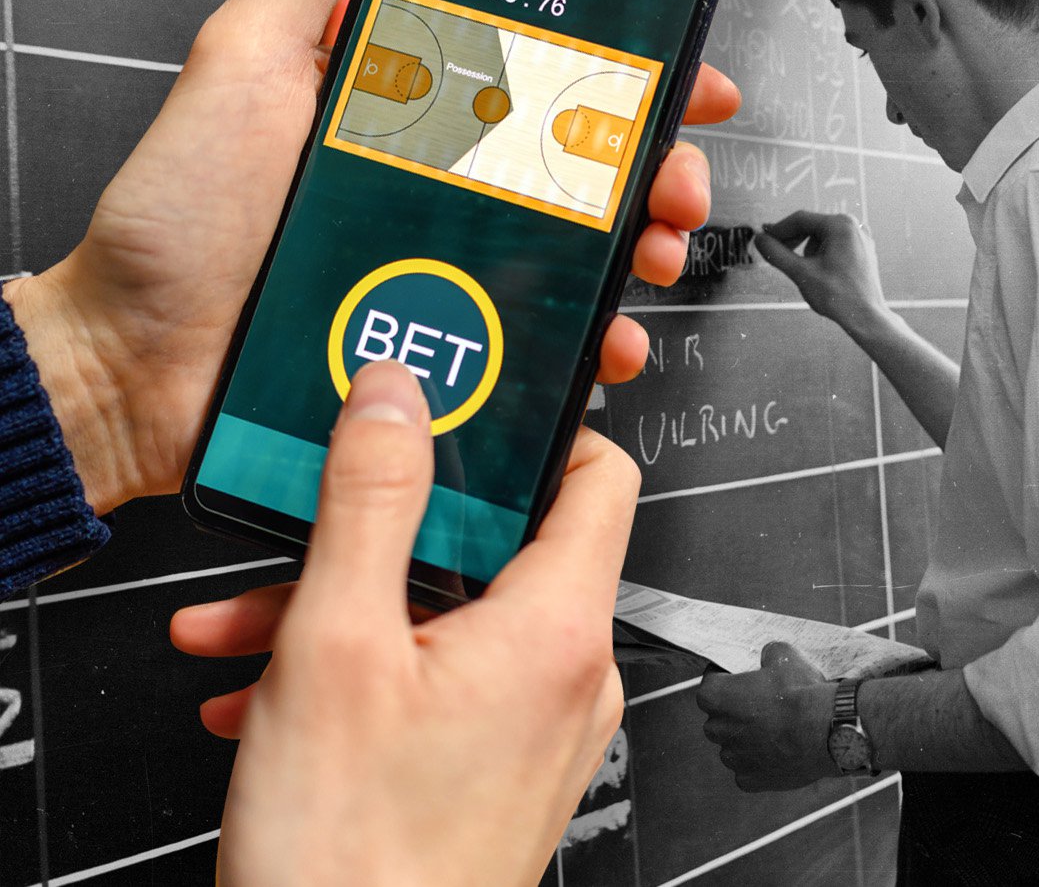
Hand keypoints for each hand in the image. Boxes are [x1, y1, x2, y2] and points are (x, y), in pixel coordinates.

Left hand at [2, 0, 741, 514]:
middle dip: (660, 164)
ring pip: (592, 249)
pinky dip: (600, 338)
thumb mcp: (244, 62)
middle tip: (674, 179)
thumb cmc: (174, 219)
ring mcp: (456, 263)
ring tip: (654, 253)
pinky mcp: (457, 338)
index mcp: (409, 102)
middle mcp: (445, 180)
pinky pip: (553, 338)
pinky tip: (609, 335)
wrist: (131, 365)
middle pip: (591, 159)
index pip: (544, 67)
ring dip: (649, 247)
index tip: (683, 71)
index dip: (630, 67)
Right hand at [167, 362, 634, 885]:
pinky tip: (266, 698)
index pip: (597, 473)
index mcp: (560, 628)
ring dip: (343, 613)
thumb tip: (398, 396)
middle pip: (497, 549)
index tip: (458, 410)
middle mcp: (573, 677)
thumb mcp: (337, 644)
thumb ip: (370, 503)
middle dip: (378, 538)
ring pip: (450, 623)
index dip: (530, 428)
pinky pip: (443, 689)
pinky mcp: (500, 774)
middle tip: (297, 536)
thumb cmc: (354, 856)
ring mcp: (541, 731)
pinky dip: (363, 677)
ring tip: (242, 635)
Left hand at [694, 642, 837, 790]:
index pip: (710, 684)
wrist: (825, 730)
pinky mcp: (749, 780)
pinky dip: (761, 762)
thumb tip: (769, 657)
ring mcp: (732, 757)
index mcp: (716, 696)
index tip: (741, 677)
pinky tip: (782, 751)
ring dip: (749, 738)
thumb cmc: (801, 693)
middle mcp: (717, 728)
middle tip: (763, 704)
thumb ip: (768, 655)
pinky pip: (749, 770)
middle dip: (736, 712)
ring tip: (778, 730)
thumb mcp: (785, 656)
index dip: (727, 679)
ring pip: (734, 746)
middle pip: (719, 718)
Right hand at [754, 208, 890, 333]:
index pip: (800, 219)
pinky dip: (821, 254)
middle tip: (776, 254)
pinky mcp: (863, 251)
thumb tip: (758, 238)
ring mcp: (861, 238)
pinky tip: (818, 271)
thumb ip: (776, 253)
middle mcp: (854, 225)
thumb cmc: (837, 295)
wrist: (866, 317)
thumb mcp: (801, 273)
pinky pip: (835, 245)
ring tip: (805, 271)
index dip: (778, 229)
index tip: (763, 240)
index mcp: (841, 225)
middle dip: (793, 240)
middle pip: (813, 226)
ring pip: (823, 237)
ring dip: (808, 249)